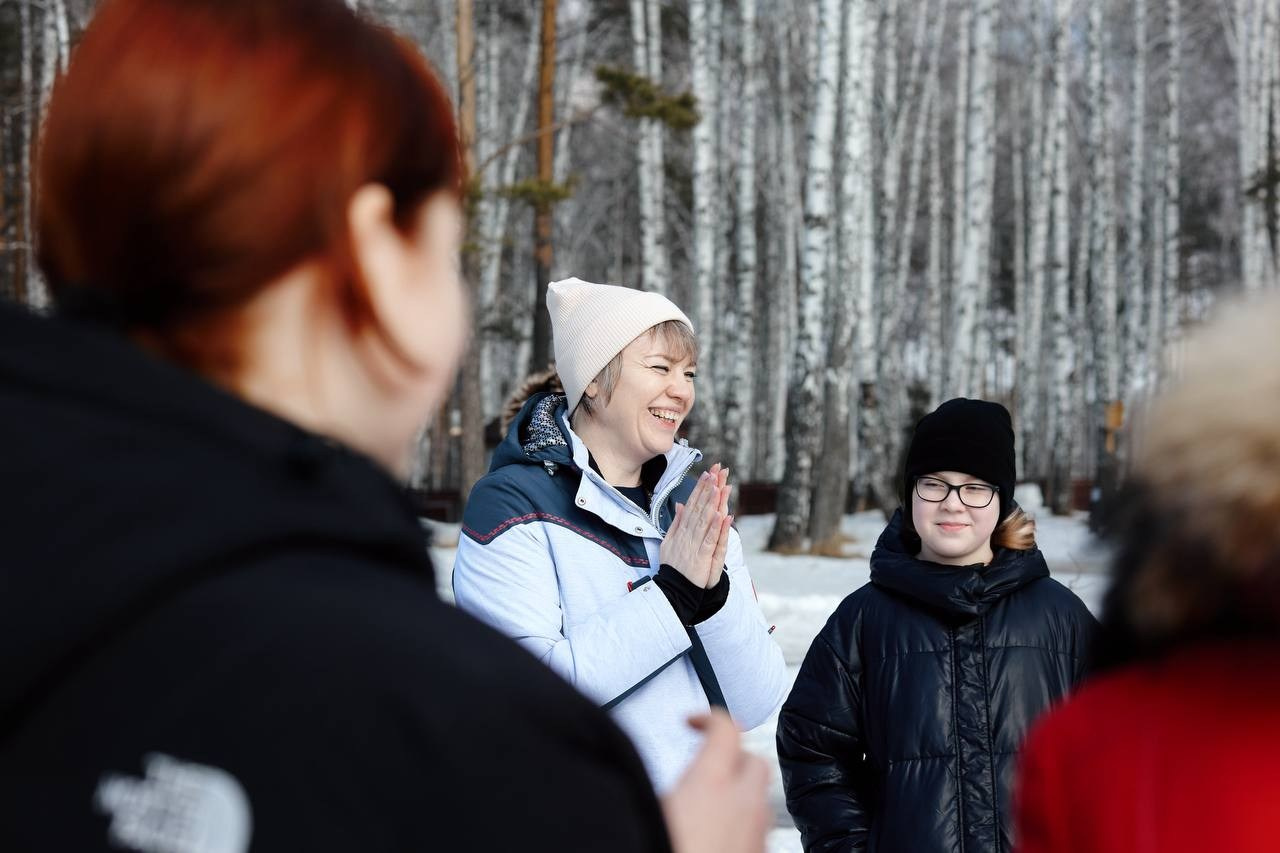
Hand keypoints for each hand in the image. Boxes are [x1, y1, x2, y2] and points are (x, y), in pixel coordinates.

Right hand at [659, 464, 732, 587]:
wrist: (672, 589)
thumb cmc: (672, 566)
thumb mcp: (669, 541)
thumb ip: (676, 523)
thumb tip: (680, 506)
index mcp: (680, 530)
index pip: (691, 505)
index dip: (699, 490)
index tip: (706, 475)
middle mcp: (686, 534)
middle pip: (698, 508)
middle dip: (706, 490)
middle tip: (714, 472)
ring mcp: (693, 545)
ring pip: (703, 520)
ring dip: (710, 503)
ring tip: (717, 486)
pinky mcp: (701, 557)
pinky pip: (709, 539)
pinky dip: (714, 528)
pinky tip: (720, 515)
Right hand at [661, 710, 769, 852]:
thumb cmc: (672, 852)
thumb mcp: (652, 809)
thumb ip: (667, 783)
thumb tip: (658, 777)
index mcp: (711, 785)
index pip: (725, 728)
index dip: (708, 717)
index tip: (693, 721)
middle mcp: (744, 804)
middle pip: (754, 760)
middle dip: (733, 755)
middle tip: (708, 760)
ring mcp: (759, 832)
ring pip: (760, 796)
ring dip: (740, 791)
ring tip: (710, 802)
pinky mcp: (762, 852)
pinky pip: (759, 826)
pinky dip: (743, 820)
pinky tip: (718, 832)